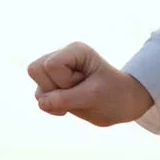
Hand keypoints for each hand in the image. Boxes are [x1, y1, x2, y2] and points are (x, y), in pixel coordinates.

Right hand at [28, 42, 152, 126]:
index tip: (84, 84)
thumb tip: (41, 103)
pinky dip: (53, 108)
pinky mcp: (53, 87)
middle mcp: (62, 57)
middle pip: (35, 70)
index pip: (51, 65)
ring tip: (77, 100)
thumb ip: (66, 98)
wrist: (124, 104)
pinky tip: (71, 106)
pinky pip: (39, 99)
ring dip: (54, 101)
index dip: (64, 81)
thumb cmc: (115, 95)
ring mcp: (55, 73)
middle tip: (79, 92)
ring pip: (36, 88)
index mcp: (75, 51)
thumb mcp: (94, 96)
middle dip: (54, 89)